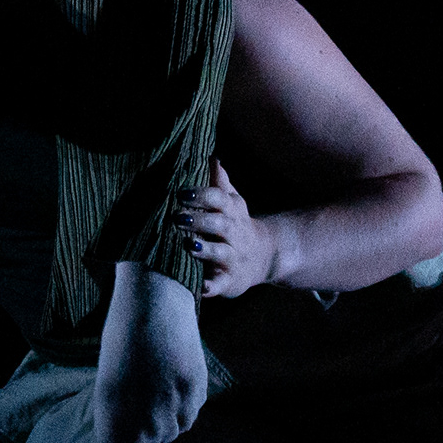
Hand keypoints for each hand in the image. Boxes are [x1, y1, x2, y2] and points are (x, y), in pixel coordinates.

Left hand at [93, 263, 207, 442]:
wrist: (156, 298)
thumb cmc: (123, 336)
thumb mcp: (108, 380)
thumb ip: (114, 420)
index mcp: (118, 410)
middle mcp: (149, 411)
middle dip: (142, 434)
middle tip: (137, 405)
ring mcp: (176, 399)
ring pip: (174, 431)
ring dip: (164, 422)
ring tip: (155, 393)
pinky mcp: (198, 386)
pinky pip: (191, 413)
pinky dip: (182, 407)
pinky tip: (172, 385)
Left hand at [178, 161, 275, 298]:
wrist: (265, 256)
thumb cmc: (237, 224)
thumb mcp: (233, 202)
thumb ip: (220, 182)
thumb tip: (211, 156)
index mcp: (233, 211)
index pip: (219, 199)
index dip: (201, 195)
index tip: (181, 193)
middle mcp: (235, 234)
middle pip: (220, 224)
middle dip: (199, 220)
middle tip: (176, 216)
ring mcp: (233, 258)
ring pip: (221, 253)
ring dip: (205, 249)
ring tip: (188, 244)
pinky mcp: (229, 281)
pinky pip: (220, 284)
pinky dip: (210, 286)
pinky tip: (200, 286)